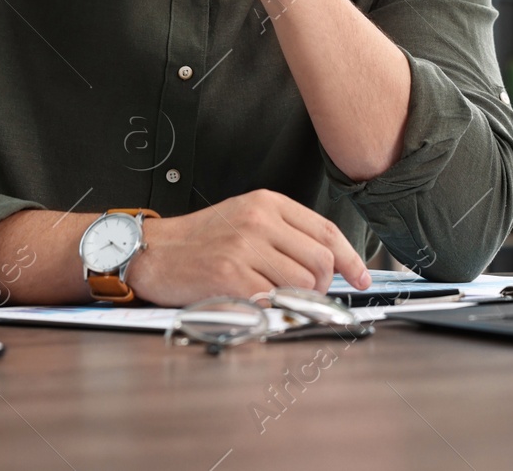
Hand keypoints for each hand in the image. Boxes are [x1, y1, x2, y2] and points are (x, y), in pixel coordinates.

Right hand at [125, 189, 370, 306]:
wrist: (152, 251)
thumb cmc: (199, 240)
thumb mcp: (245, 218)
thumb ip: (284, 233)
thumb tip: (328, 263)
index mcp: (267, 203)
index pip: (326, 230)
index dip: (351, 258)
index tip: (361, 277)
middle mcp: (260, 220)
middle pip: (322, 260)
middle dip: (322, 286)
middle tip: (307, 295)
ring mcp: (246, 247)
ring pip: (303, 283)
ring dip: (298, 300)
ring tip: (276, 299)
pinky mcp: (232, 275)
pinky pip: (275, 300)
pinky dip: (273, 310)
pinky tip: (257, 304)